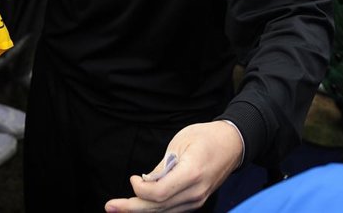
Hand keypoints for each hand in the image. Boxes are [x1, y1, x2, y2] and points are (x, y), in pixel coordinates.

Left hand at [105, 121, 242, 212]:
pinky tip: (139, 206)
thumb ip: (162, 166)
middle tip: (110, 206)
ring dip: (140, 211)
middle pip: (159, 207)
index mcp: (192, 173)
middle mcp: (196, 192)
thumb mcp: (180, 143)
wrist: (232, 144)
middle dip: (131, 208)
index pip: (160, 193)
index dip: (141, 190)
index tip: (133, 178)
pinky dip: (154, 209)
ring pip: (164, 212)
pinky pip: (172, 210)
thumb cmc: (205, 137)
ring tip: (118, 208)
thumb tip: (144, 183)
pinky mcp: (196, 201)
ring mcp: (197, 200)